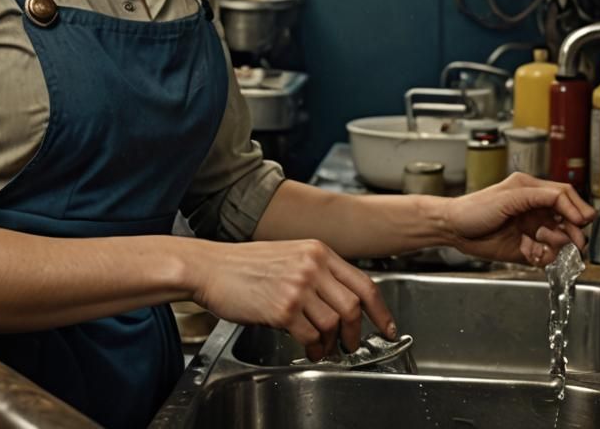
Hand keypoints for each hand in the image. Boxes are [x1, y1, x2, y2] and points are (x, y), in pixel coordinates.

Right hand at [188, 239, 395, 361]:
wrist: (211, 268)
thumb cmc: (245, 264)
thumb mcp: (289, 255)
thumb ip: (317, 271)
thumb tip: (343, 302)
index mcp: (317, 250)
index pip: (364, 283)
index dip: (381, 311)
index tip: (388, 328)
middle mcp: (312, 265)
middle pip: (353, 308)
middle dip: (356, 334)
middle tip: (351, 345)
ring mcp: (298, 287)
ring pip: (333, 325)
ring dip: (330, 343)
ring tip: (321, 347)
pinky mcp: (283, 308)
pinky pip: (310, 336)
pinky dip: (312, 348)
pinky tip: (306, 347)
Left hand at [444, 172, 596, 266]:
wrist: (454, 230)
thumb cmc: (474, 208)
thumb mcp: (508, 197)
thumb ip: (538, 197)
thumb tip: (565, 198)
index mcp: (532, 191)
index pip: (565, 196)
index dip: (577, 209)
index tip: (583, 222)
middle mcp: (536, 209)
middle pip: (570, 220)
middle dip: (573, 232)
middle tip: (574, 242)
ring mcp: (533, 229)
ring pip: (561, 241)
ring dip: (556, 246)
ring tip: (538, 245)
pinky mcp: (529, 248)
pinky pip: (548, 256)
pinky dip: (543, 256)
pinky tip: (528, 252)